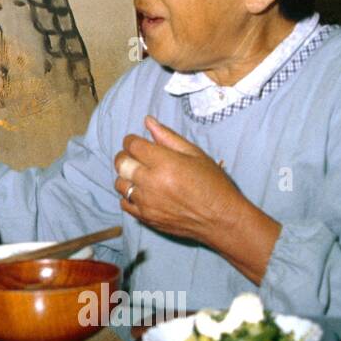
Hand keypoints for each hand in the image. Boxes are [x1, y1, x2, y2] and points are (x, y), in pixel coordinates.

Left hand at [112, 116, 243, 246]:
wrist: (221, 220)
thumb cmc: (213, 184)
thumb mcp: (195, 154)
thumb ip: (168, 137)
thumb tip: (148, 121)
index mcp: (165, 163)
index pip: (132, 145)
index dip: (131, 140)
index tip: (137, 142)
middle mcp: (151, 182)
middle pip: (121, 163)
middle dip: (125, 156)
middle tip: (136, 157)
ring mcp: (146, 202)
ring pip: (119, 184)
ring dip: (126, 177)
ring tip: (141, 176)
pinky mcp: (146, 218)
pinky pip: (124, 203)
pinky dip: (129, 196)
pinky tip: (143, 193)